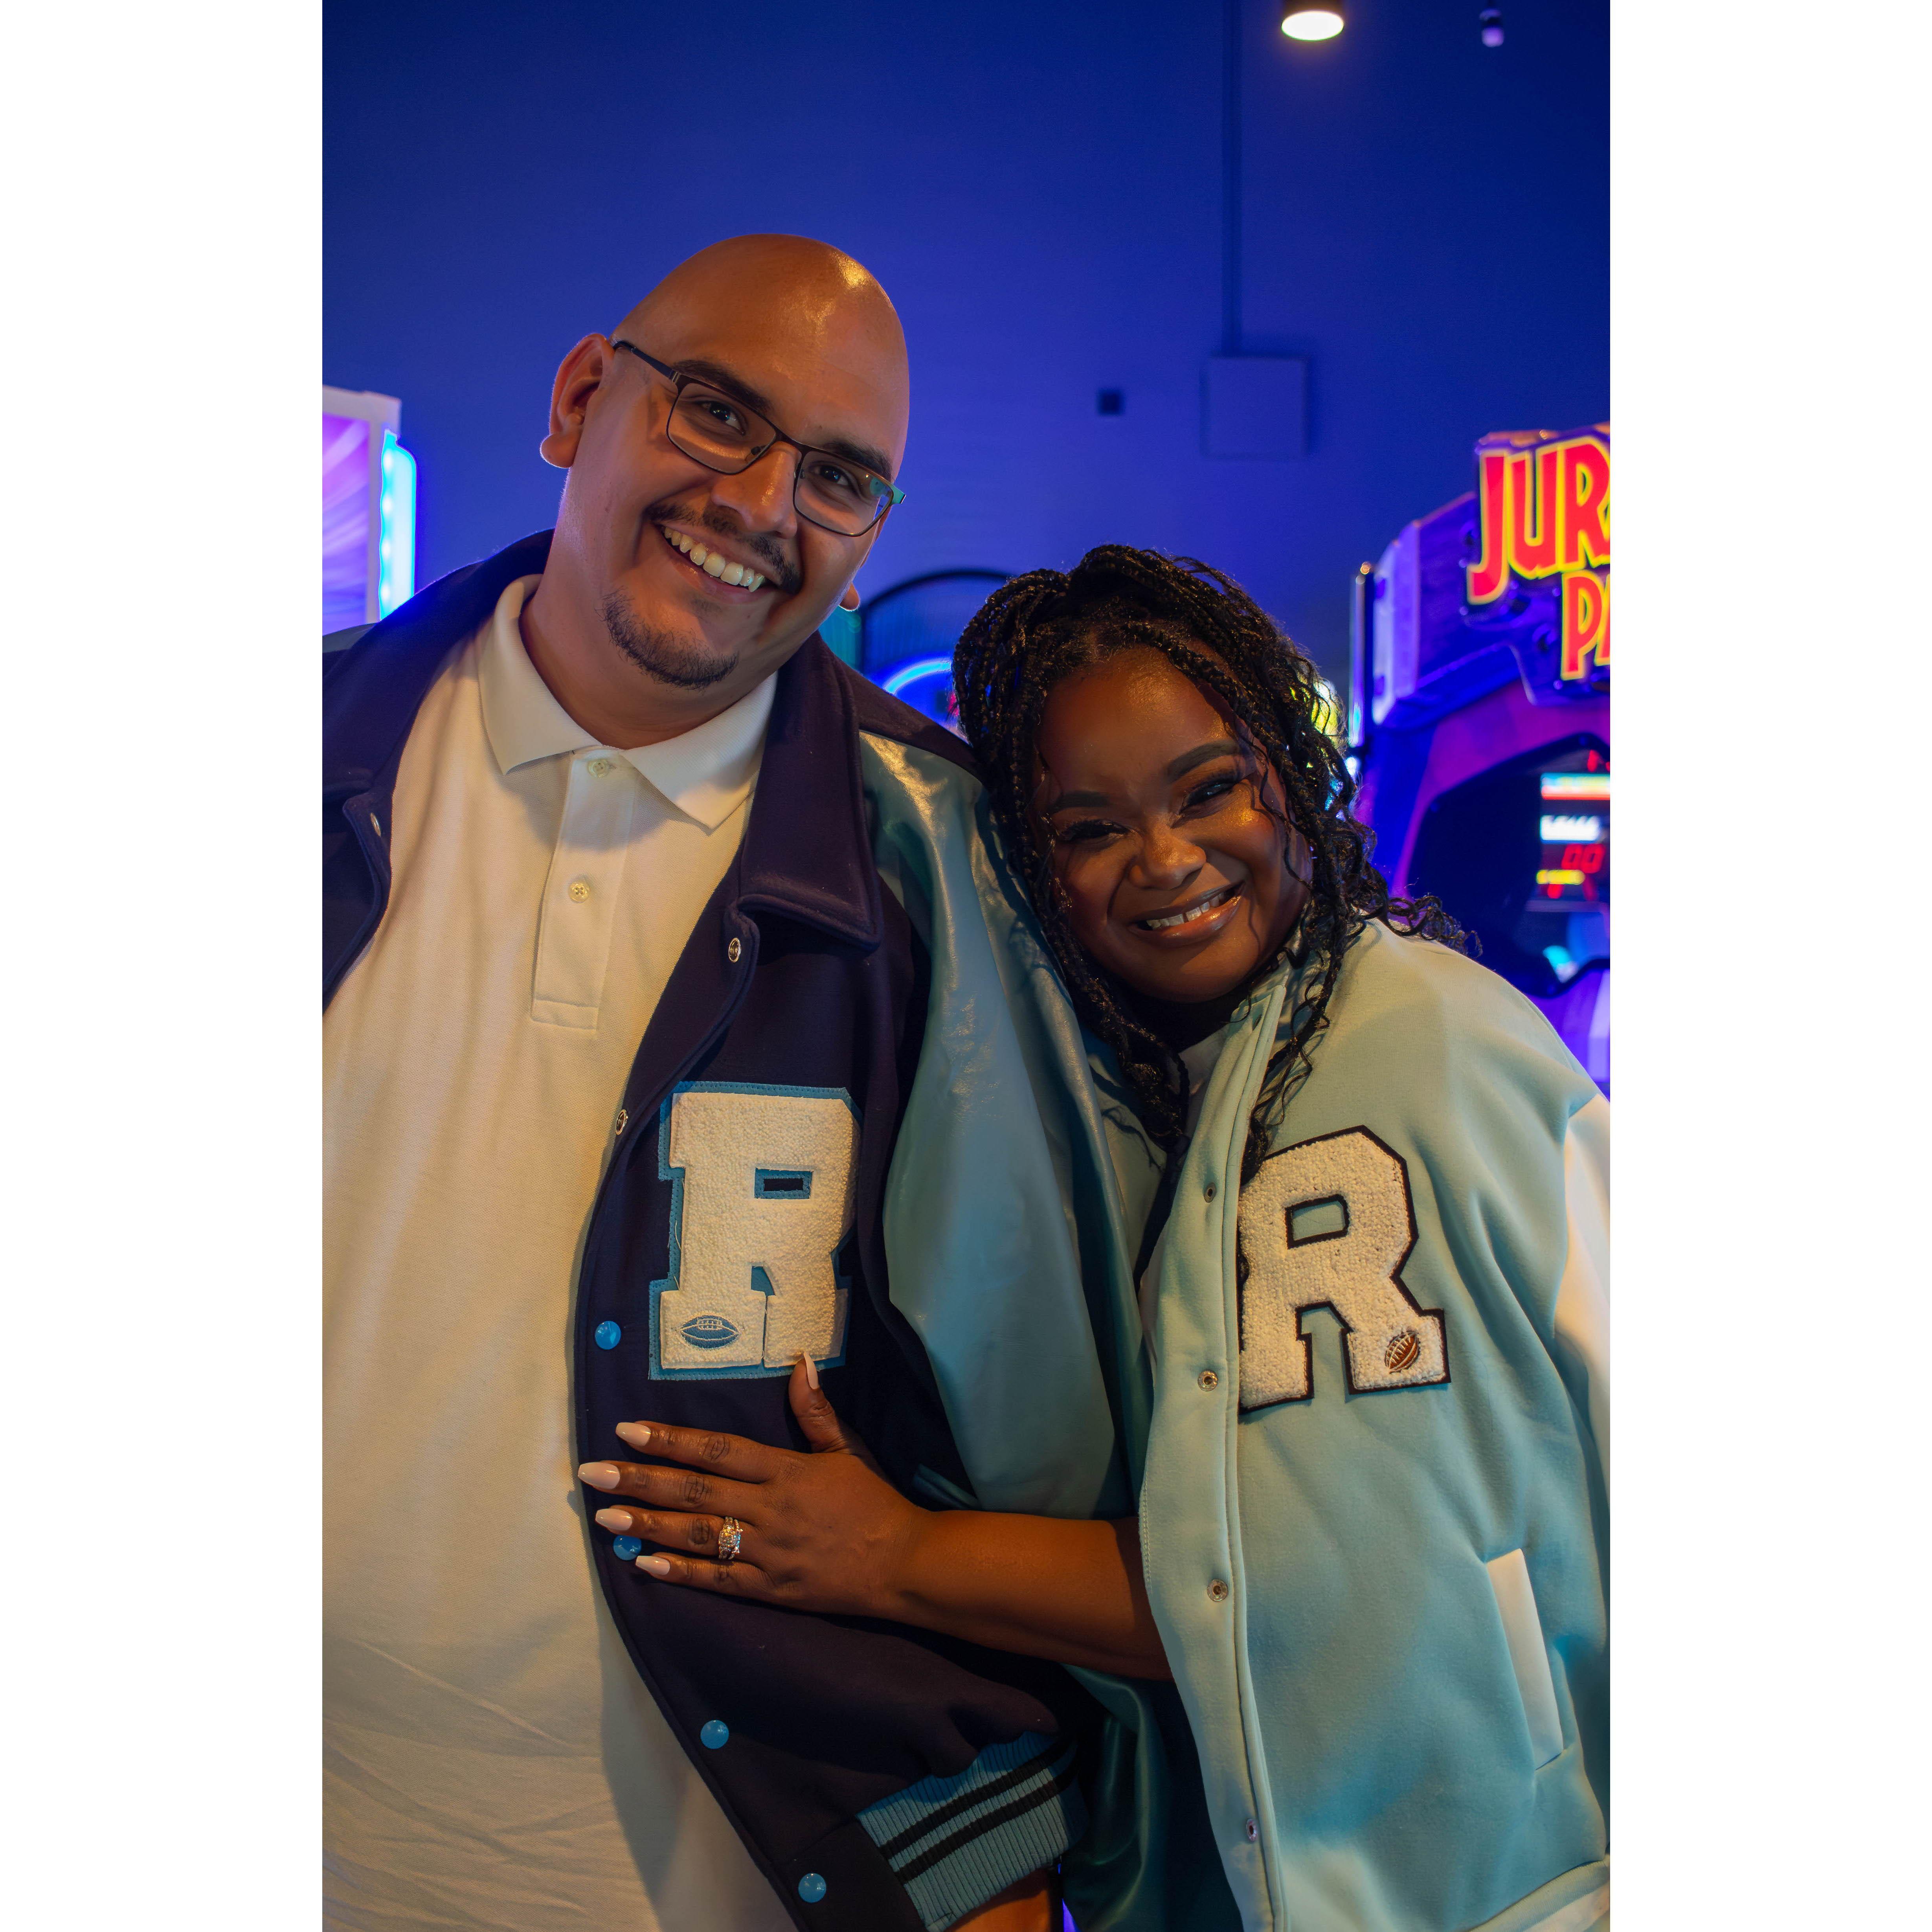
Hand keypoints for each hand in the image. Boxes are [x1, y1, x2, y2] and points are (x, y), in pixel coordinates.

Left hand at [577, 1358, 926, 1616]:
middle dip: (641, 1481)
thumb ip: (813, 1411)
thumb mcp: (844, 1451)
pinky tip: (645, 1565)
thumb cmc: (871, 1503)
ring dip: (649, 1526)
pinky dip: (681, 1573)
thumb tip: (799, 1361)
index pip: (717, 1450)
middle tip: (592, 1474)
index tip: (628, 1429)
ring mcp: (768, 1552)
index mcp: (785, 1471)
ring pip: (699, 1535)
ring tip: (605, 1517)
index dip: (671, 1440)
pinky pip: (719, 1580)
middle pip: (696, 1492)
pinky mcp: (771, 1590)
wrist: (904, 1564)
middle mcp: (770, 1509)